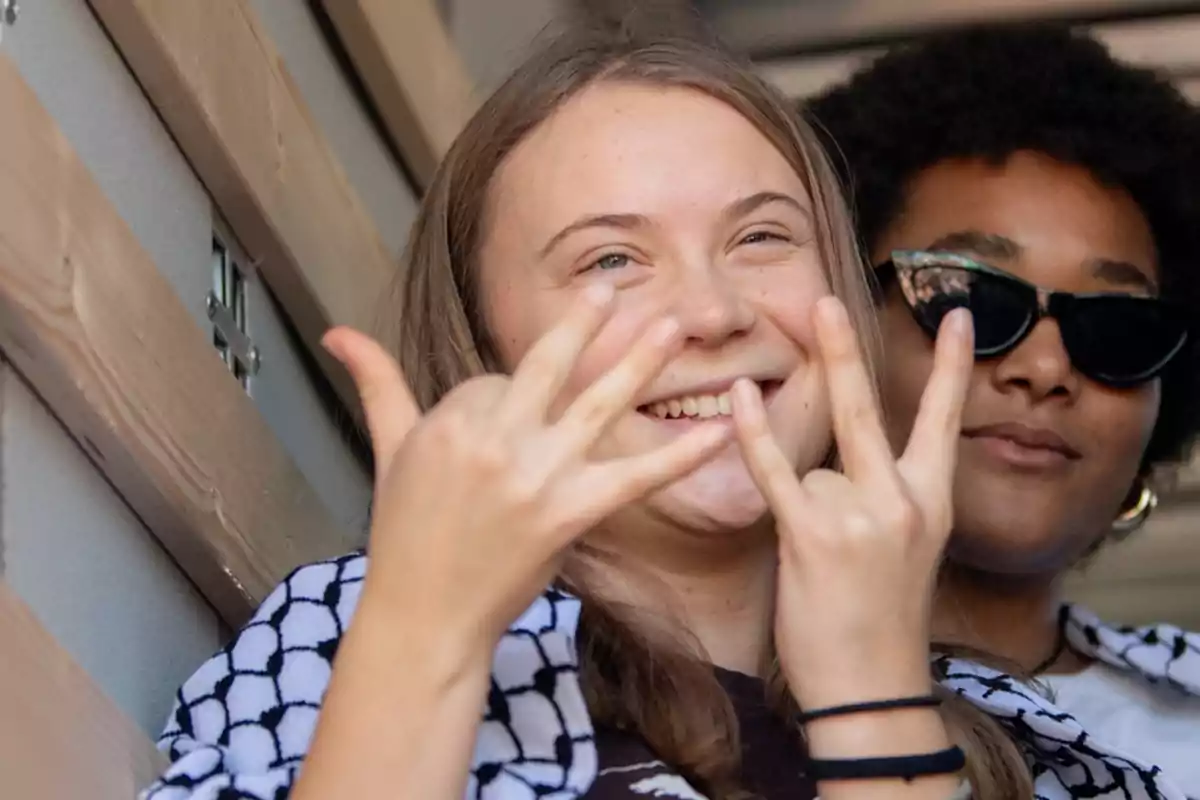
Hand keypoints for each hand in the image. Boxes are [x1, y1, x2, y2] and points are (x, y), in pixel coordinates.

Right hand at [323, 285, 731, 663]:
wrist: (425, 615)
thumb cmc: (404, 533)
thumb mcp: (388, 449)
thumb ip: (376, 384)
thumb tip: (336, 331)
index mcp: (451, 419)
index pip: (496, 379)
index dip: (504, 401)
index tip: (496, 438)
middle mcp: (494, 438)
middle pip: (547, 366)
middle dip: (582, 323)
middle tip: (614, 288)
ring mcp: (535, 475)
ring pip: (595, 405)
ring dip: (638, 363)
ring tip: (673, 325)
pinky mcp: (570, 513)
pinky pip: (634, 476)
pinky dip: (679, 455)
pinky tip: (719, 435)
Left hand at [731, 296, 972, 706]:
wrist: (873, 686)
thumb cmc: (883, 617)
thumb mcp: (908, 547)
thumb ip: (884, 493)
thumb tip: (835, 454)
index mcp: (932, 502)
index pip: (943, 420)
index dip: (952, 368)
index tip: (960, 317)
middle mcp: (901, 501)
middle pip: (868, 409)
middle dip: (842, 352)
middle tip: (826, 301)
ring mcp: (858, 517)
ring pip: (812, 468)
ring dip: (805, 505)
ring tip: (826, 563)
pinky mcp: (812, 538)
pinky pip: (776, 472)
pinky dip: (753, 435)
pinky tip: (738, 397)